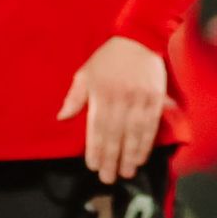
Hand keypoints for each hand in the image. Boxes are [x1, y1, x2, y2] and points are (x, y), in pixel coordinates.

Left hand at [55, 35, 171, 180]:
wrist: (139, 39)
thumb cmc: (108, 58)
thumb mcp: (85, 74)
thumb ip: (75, 98)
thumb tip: (61, 118)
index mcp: (101, 94)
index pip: (97, 128)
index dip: (95, 149)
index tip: (93, 166)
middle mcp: (120, 99)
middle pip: (115, 135)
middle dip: (111, 159)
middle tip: (108, 178)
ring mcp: (139, 100)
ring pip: (134, 134)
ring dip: (129, 156)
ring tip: (126, 173)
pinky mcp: (155, 99)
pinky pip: (151, 126)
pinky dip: (146, 144)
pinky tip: (141, 157)